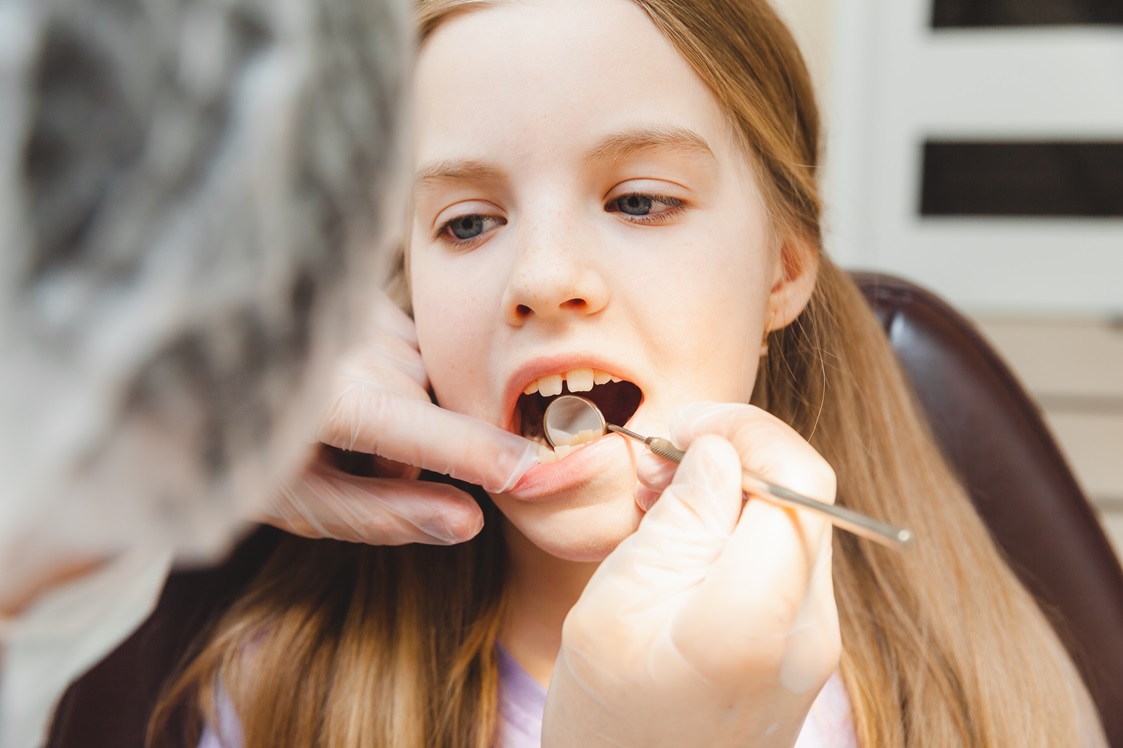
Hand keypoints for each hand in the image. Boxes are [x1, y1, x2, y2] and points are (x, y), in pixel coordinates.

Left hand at [260, 292, 537, 545]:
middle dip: (412, 452)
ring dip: (406, 412)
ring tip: (345, 426)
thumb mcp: (299, 500)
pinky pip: (411, 346)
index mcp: (324, 398)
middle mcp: (344, 342)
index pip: (424, 432)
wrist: (184, 367)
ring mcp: (351, 309)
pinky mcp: (358, 293)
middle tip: (358, 469)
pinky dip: (397, 376)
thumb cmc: (233, 446)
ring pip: (425, 377)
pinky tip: (351, 384)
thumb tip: (470, 521)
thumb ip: (384, 514)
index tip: (533, 472)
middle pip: (430, 408)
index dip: (482, 456)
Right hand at [543, 402, 839, 747]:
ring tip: (660, 505)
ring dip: (732, 490)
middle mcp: (809, 626)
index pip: (798, 475)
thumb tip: (717, 450)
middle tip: (657, 465)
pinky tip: (682, 544)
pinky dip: (738, 530)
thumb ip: (679, 520)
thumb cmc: (609, 723)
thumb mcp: (616, 606)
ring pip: (795, 520)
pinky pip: (784, 559)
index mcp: (757, 614)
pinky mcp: (803, 648)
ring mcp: (814, 641)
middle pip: (803, 493)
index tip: (682, 426)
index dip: (744, 428)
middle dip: (733, 454)